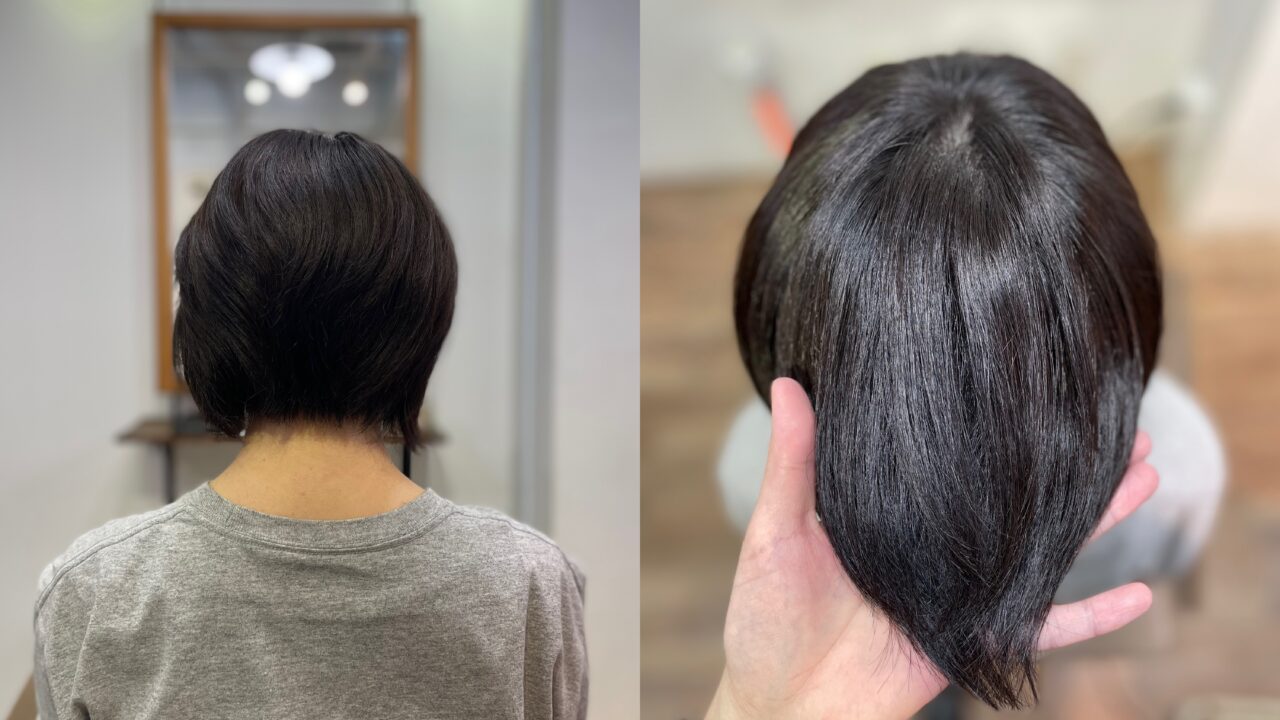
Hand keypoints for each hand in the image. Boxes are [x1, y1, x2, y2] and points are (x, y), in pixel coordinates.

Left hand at [707, 378, 1158, 719]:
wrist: (781, 703)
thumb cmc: (765, 618)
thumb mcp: (775, 533)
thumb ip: (792, 466)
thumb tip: (791, 381)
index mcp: (891, 510)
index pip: (952, 455)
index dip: (991, 420)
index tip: (1027, 375)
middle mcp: (935, 545)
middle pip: (1012, 496)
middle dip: (1065, 461)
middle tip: (1116, 421)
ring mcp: (960, 593)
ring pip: (1041, 548)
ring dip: (1096, 516)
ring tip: (1145, 474)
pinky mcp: (973, 642)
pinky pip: (1041, 630)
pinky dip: (1091, 618)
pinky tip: (1139, 595)